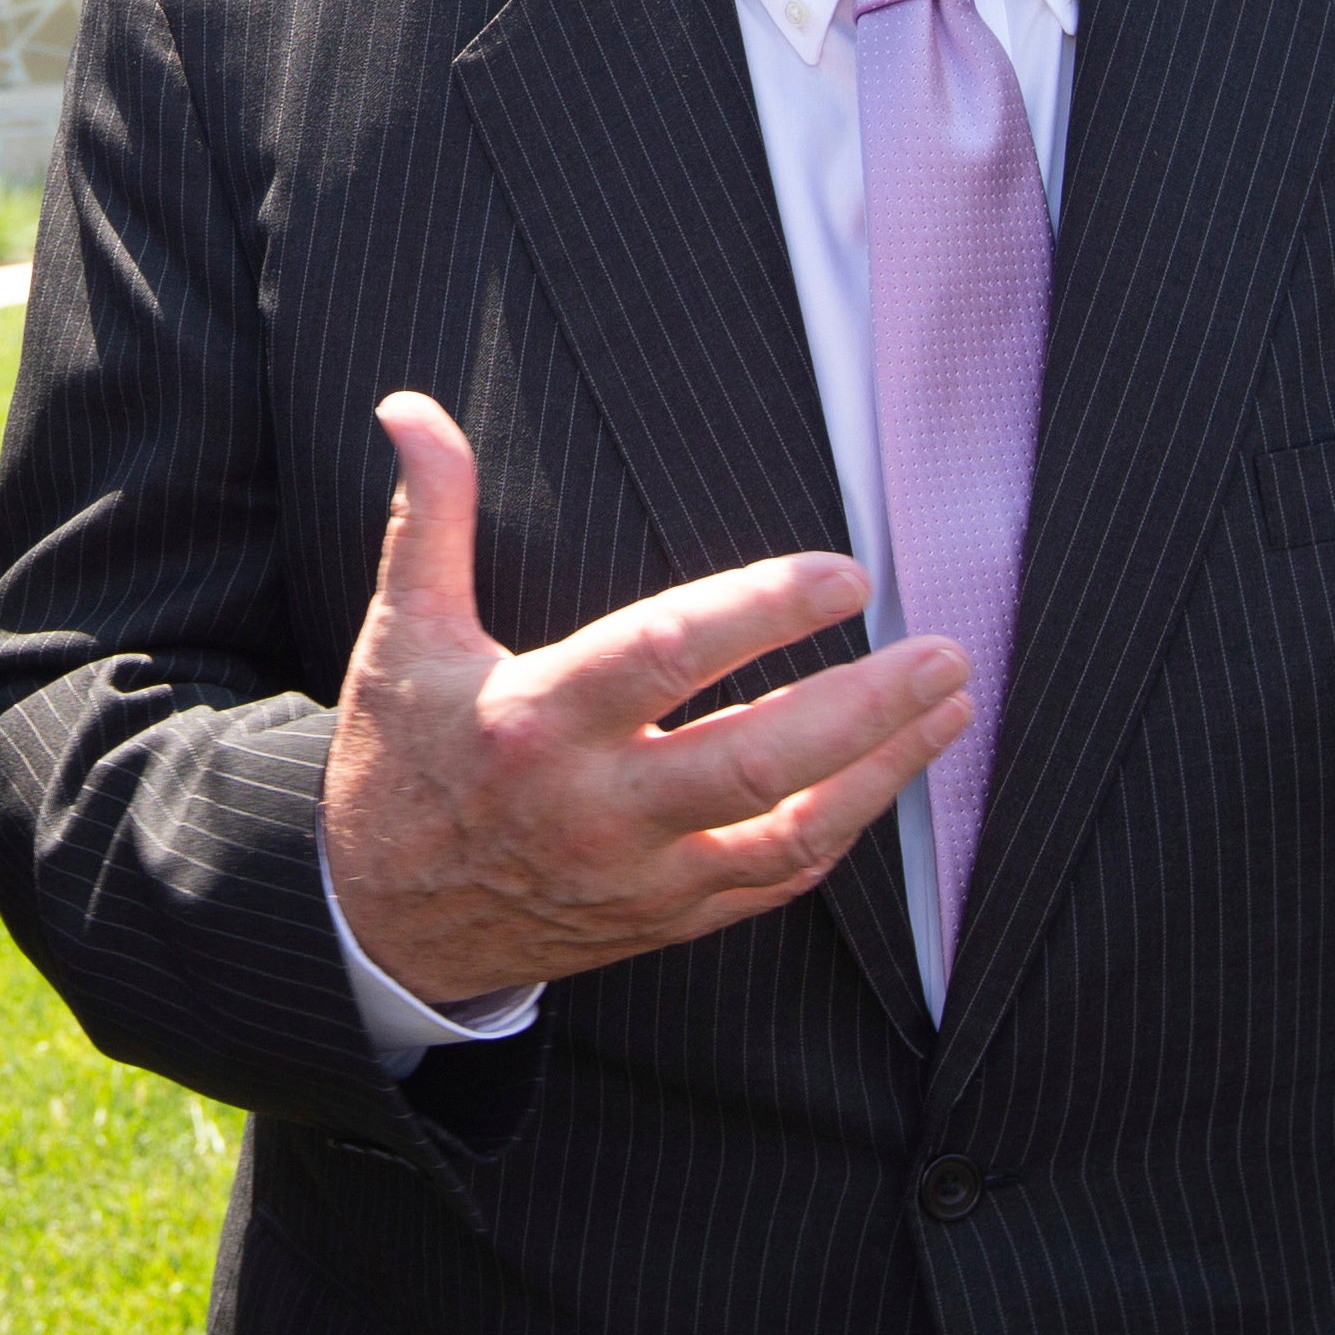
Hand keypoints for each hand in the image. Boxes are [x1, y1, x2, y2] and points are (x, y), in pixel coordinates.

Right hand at [322, 392, 976, 1006]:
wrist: (383, 927)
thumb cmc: (401, 763)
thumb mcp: (401, 636)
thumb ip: (430, 517)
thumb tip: (411, 407)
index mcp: (533, 720)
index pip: (665, 656)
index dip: (762, 613)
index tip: (844, 575)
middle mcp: (596, 807)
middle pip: (754, 758)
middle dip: (866, 707)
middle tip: (946, 652)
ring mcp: (640, 874)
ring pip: (788, 832)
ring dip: (885, 770)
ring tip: (951, 706)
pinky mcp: (668, 918)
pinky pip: (776, 880)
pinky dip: (845, 829)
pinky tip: (890, 772)